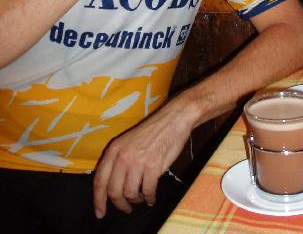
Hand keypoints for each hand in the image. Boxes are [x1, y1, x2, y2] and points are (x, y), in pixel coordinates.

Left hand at [93, 95, 196, 216]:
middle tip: (126, 208)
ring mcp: (138, 162)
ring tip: (142, 198)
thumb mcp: (128, 141)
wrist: (173, 120)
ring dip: (136, 200)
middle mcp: (123, 156)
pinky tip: (151, 197)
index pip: (100, 180)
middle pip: (114, 191)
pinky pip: (148, 191)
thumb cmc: (152, 131)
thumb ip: (117, 160)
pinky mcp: (154, 167)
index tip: (100, 213)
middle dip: (120, 204)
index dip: (98, 200)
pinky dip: (150, 198)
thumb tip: (111, 186)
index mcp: (114, 149)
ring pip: (131, 194)